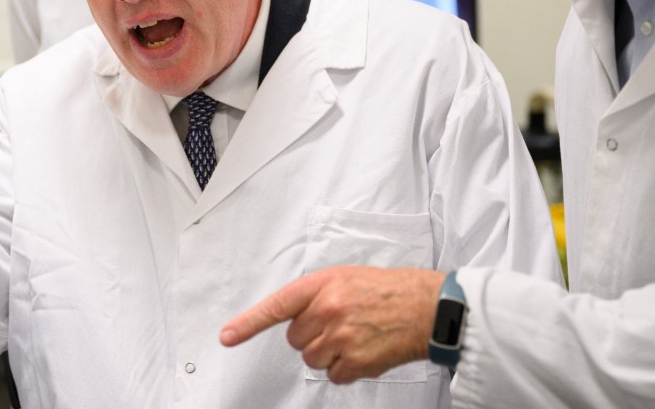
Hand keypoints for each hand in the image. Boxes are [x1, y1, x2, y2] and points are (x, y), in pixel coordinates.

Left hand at [219, 266, 443, 383]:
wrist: (428, 307)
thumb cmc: (389, 291)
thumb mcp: (347, 278)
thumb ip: (318, 295)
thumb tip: (296, 318)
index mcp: (323, 284)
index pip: (277, 306)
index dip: (248, 324)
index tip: (226, 337)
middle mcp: (328, 309)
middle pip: (295, 339)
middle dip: (312, 335)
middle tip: (339, 324)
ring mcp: (342, 337)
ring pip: (312, 359)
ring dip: (329, 354)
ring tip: (355, 336)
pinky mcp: (357, 361)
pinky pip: (334, 376)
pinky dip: (346, 369)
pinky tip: (364, 351)